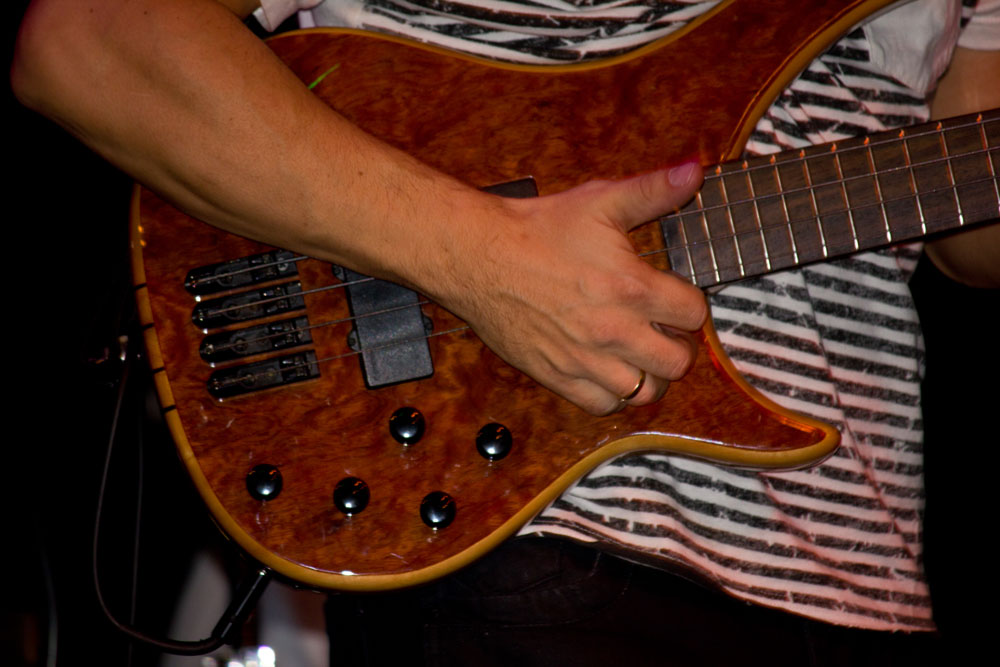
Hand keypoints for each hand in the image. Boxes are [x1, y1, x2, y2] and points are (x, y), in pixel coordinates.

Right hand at [435, 163, 708, 414]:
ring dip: (650, 373)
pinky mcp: (557, 376)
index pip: (694, 314)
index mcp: (632, 288)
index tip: (673, 297)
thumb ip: (653, 190)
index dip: (688, 303)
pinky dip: (613, 393)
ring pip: (646, 392)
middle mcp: (614, 331)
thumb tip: (694, 171)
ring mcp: (585, 360)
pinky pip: (603, 405)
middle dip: (677, 343)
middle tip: (662, 329)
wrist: (479, 256)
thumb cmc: (537, 229)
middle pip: (679, 362)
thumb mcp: (599, 200)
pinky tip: (607, 369)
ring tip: (639, 354)